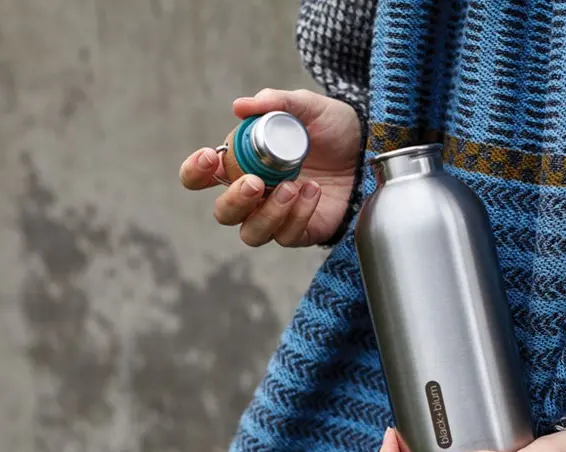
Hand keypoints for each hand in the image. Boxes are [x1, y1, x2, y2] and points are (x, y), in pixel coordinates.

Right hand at [179, 88, 361, 247]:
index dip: (195, 171)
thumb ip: (277, 102)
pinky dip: (298, 215)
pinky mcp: (300, 231)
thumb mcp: (308, 106)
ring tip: (293, 185)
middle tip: (256, 182)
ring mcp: (276, 216)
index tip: (210, 157)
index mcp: (242, 163)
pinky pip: (286, 236)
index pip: (201, 177)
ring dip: (268, 213)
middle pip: (223, 213)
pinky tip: (313, 191)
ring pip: (251, 233)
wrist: (369, 149)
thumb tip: (241, 106)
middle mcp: (254, 195)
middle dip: (235, 200)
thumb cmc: (331, 128)